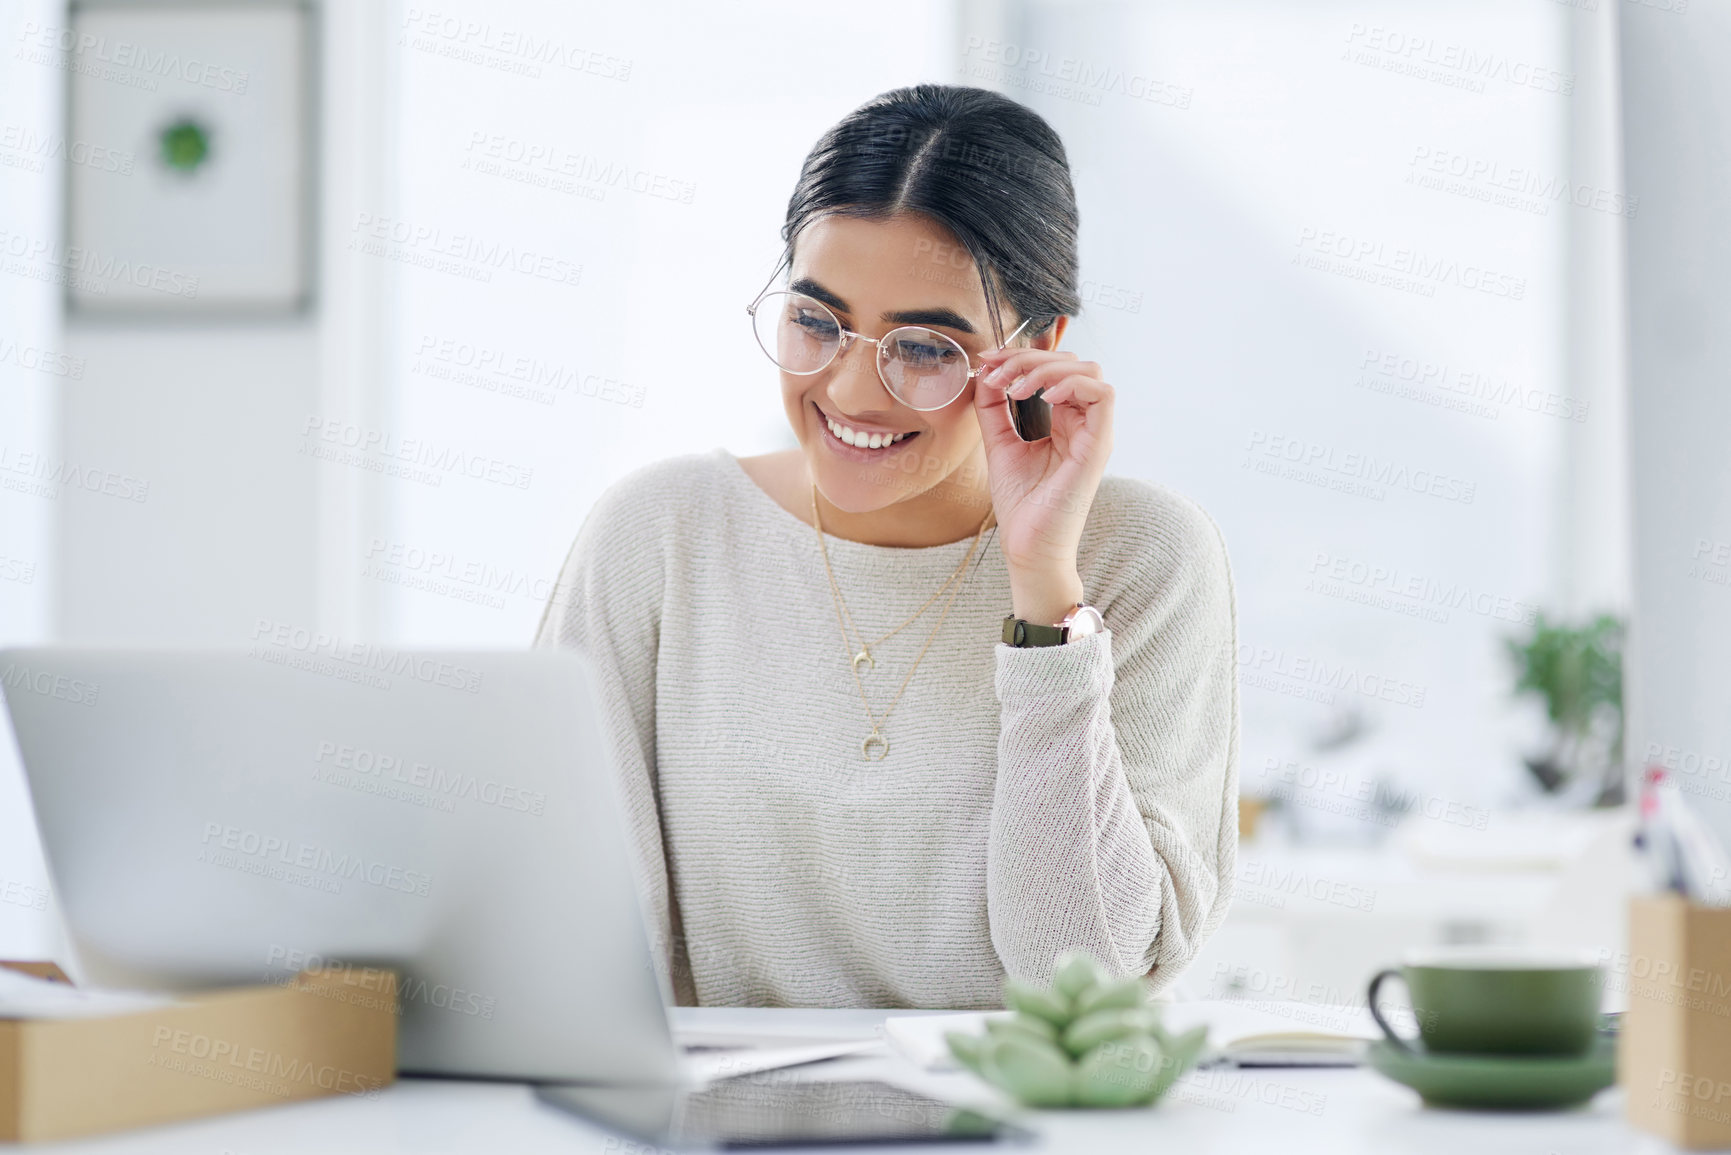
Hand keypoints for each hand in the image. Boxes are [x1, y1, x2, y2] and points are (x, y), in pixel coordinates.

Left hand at [973, 344, 1113, 619]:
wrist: (1028, 545)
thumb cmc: (1020, 504)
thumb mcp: (999, 444)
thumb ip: (993, 408)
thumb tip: (987, 372)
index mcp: (1064, 420)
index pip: (1054, 368)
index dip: (1021, 357)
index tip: (988, 362)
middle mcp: (1083, 422)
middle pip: (1072, 361)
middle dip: (1029, 358)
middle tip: (997, 374)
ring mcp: (1095, 432)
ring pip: (1089, 370)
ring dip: (1047, 369)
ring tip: (1014, 389)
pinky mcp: (1100, 445)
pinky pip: (1103, 394)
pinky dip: (1072, 385)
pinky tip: (1042, 397)